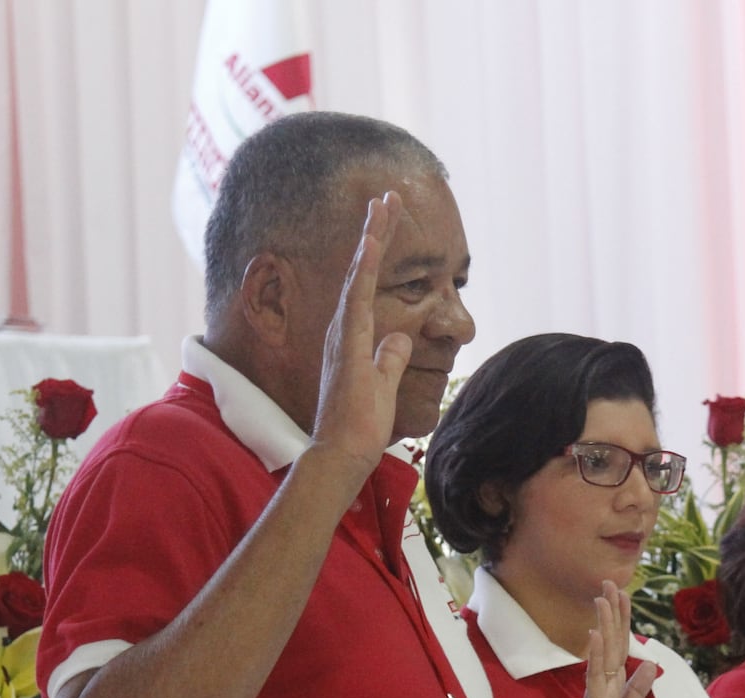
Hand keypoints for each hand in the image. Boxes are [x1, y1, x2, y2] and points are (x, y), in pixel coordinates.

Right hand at [311, 192, 412, 471]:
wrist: (342, 453)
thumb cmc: (360, 428)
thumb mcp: (384, 385)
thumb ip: (389, 359)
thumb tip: (401, 338)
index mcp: (353, 338)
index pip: (369, 285)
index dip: (379, 253)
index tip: (388, 221)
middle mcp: (344, 330)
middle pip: (362, 270)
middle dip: (376, 232)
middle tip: (388, 196)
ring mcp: (344, 335)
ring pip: (359, 275)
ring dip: (372, 238)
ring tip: (384, 203)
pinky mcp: (348, 344)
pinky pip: (357, 297)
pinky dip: (365, 267)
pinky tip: (373, 240)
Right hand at [528, 582, 656, 697]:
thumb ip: (636, 691)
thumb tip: (649, 665)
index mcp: (609, 686)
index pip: (619, 648)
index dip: (622, 622)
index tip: (622, 595)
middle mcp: (601, 684)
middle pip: (611, 642)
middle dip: (613, 612)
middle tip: (611, 582)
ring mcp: (596, 694)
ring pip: (603, 653)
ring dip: (605, 624)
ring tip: (604, 597)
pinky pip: (595, 677)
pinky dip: (596, 654)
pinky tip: (596, 633)